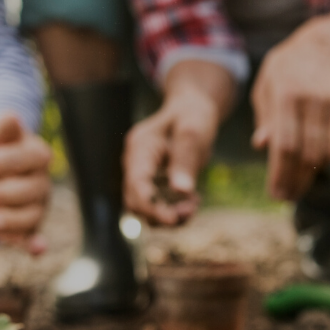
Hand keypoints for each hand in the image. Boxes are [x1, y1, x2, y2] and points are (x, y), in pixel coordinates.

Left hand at [0, 113, 51, 254]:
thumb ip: (0, 126)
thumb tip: (10, 119)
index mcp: (38, 154)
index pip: (15, 160)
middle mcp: (42, 182)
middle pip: (24, 191)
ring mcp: (38, 206)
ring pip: (29, 216)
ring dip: (8, 222)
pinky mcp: (30, 227)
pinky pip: (33, 236)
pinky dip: (35, 244)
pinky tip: (35, 250)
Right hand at [122, 87, 218, 225]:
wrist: (191, 109)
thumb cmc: (192, 115)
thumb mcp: (193, 131)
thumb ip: (185, 160)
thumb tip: (182, 192)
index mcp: (140, 148)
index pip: (136, 184)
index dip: (151, 206)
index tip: (173, 219)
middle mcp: (135, 163)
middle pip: (136, 201)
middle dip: (161, 214)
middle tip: (192, 210)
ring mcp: (143, 174)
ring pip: (146, 208)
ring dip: (169, 214)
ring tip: (194, 205)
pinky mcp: (153, 182)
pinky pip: (158, 204)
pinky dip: (174, 209)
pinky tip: (192, 200)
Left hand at [251, 33, 329, 201]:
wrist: (321, 47)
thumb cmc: (284, 72)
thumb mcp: (265, 88)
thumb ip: (265, 118)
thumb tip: (262, 146)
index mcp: (286, 94)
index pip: (285, 144)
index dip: (281, 174)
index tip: (276, 193)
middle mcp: (313, 100)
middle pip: (308, 154)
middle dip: (297, 181)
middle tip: (287, 196)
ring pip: (327, 153)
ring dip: (312, 175)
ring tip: (298, 185)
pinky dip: (326, 159)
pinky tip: (313, 165)